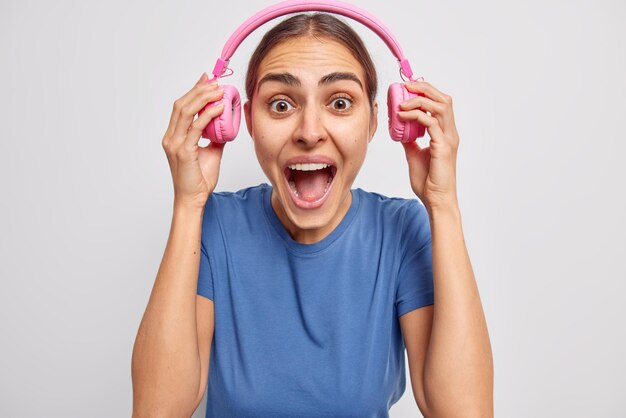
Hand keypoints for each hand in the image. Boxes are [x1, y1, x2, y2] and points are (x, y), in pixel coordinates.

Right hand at [162, 72, 225, 209]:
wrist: (193, 199)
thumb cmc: (200, 180)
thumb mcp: (211, 153)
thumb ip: (215, 137)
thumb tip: (226, 124)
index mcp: (173, 136)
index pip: (181, 107)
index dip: (193, 91)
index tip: (207, 79)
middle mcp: (171, 137)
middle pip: (181, 105)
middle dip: (198, 90)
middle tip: (215, 82)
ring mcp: (175, 143)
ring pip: (185, 111)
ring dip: (202, 98)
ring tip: (218, 91)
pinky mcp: (183, 151)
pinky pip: (196, 127)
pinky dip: (208, 115)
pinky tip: (219, 108)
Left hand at [397, 80, 460, 211]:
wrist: (436, 199)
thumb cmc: (428, 181)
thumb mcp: (414, 155)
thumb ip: (409, 140)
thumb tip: (400, 129)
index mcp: (445, 134)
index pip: (440, 104)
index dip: (426, 93)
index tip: (407, 89)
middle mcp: (450, 133)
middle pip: (443, 99)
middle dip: (424, 88)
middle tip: (406, 86)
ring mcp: (448, 139)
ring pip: (440, 106)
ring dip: (419, 100)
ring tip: (402, 102)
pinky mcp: (442, 146)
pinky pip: (430, 122)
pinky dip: (416, 115)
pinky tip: (402, 116)